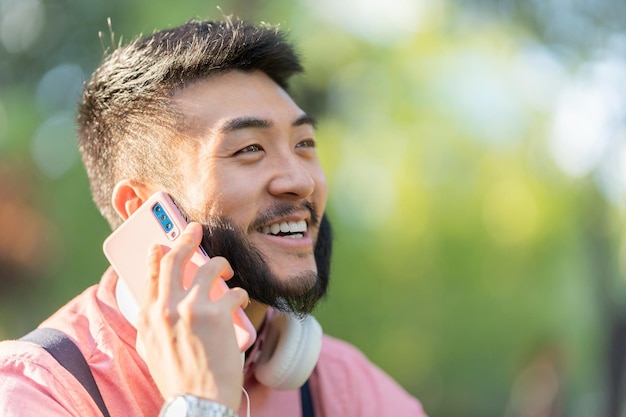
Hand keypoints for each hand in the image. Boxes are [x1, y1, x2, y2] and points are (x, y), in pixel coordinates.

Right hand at [136, 222, 247, 410]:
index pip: (151, 273)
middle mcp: (167, 308)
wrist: (197, 403)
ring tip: (226, 269)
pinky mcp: (218, 315)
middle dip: (186, 238)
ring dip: (220, 264)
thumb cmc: (178, 378)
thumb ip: (152, 321)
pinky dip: (239, 292)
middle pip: (175, 260)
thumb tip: (156, 301)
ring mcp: (192, 309)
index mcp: (148, 316)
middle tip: (196, 229)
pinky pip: (234, 291)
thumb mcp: (152, 348)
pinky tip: (240, 298)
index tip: (164, 241)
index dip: (159, 252)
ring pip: (208, 268)